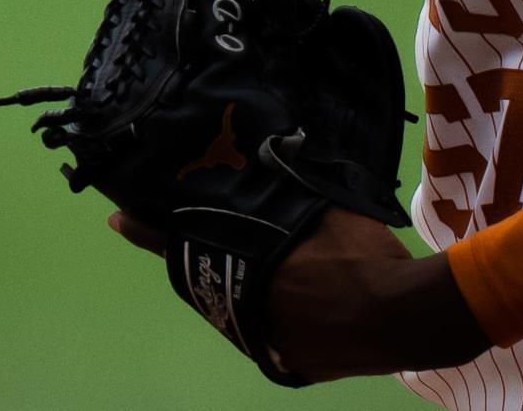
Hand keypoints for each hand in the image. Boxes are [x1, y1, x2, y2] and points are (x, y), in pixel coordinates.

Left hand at [108, 205, 490, 381]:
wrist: (404, 315)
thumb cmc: (362, 254)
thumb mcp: (323, 208)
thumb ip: (291, 191)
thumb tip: (276, 159)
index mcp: (248, 270)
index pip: (181, 244)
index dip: (148, 231)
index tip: (117, 218)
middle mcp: (247, 312)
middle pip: (205, 281)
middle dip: (195, 257)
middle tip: (181, 235)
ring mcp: (268, 341)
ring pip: (237, 309)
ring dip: (239, 285)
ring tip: (252, 263)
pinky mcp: (292, 363)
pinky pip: (271, 332)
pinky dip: (277, 313)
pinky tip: (297, 297)